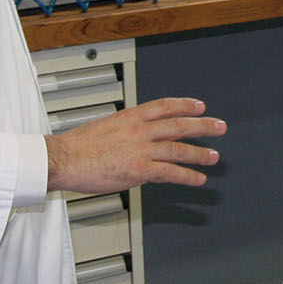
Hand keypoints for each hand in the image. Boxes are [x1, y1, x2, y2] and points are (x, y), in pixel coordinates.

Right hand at [46, 97, 224, 194]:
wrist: (63, 159)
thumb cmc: (77, 146)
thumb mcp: (105, 128)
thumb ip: (126, 132)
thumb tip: (138, 139)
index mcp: (130, 117)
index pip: (164, 106)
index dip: (185, 105)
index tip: (199, 105)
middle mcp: (139, 130)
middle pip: (178, 125)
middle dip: (202, 125)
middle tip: (219, 126)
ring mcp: (141, 149)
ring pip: (179, 149)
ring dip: (200, 153)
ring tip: (213, 157)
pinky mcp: (139, 170)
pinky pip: (171, 173)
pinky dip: (188, 176)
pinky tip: (198, 178)